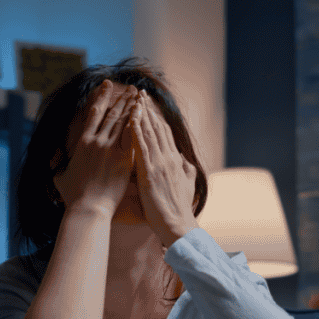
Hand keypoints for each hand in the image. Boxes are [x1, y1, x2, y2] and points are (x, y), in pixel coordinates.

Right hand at [53, 81, 138, 215]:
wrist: (89, 209)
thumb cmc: (73, 197)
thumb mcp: (60, 176)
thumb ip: (57, 163)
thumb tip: (51, 156)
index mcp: (82, 143)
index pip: (93, 114)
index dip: (101, 98)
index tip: (106, 86)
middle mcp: (97, 141)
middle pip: (111, 114)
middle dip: (121, 99)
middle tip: (129, 88)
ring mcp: (111, 149)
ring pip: (123, 121)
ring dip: (131, 106)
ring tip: (139, 94)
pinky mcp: (124, 159)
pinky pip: (133, 136)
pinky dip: (138, 122)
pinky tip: (144, 112)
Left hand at [129, 90, 198, 246]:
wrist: (178, 225)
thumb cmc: (179, 209)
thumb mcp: (187, 185)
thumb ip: (185, 170)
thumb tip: (185, 161)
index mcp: (176, 161)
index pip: (165, 133)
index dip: (157, 118)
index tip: (150, 105)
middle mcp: (169, 158)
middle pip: (157, 128)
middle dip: (149, 109)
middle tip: (140, 93)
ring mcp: (160, 164)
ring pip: (150, 133)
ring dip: (142, 114)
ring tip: (135, 98)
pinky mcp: (150, 172)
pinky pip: (142, 146)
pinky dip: (137, 130)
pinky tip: (131, 118)